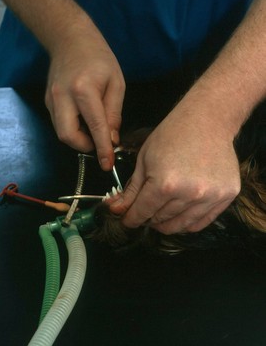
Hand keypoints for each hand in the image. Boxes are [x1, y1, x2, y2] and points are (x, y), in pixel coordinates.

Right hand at [45, 14, 124, 169]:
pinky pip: (59, 123)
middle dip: (84, 147)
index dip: (102, 149)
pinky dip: (72, 129)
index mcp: (84, 90)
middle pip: (68, 137)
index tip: (107, 165)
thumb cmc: (99, 58)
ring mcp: (51, 100)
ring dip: (78, 139)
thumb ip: (114, 114)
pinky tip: (83, 120)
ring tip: (92, 130)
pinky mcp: (47, 101)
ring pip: (61, 133)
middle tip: (98, 142)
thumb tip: (111, 140)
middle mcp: (63, 97)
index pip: (95, 127)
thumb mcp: (116, 83)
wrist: (69, 39)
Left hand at [109, 101, 240, 233]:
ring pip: (181, 225)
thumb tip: (117, 209)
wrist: (207, 120)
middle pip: (161, 220)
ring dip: (166, 223)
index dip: (131, 218)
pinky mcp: (226, 196)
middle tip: (145, 213)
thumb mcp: (144, 159)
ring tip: (160, 216)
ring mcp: (210, 196)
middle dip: (148, 218)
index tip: (127, 220)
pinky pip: (202, 222)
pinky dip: (187, 224)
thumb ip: (132, 189)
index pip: (142, 213)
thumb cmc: (172, 135)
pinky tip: (179, 216)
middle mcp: (189, 194)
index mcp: (165, 184)